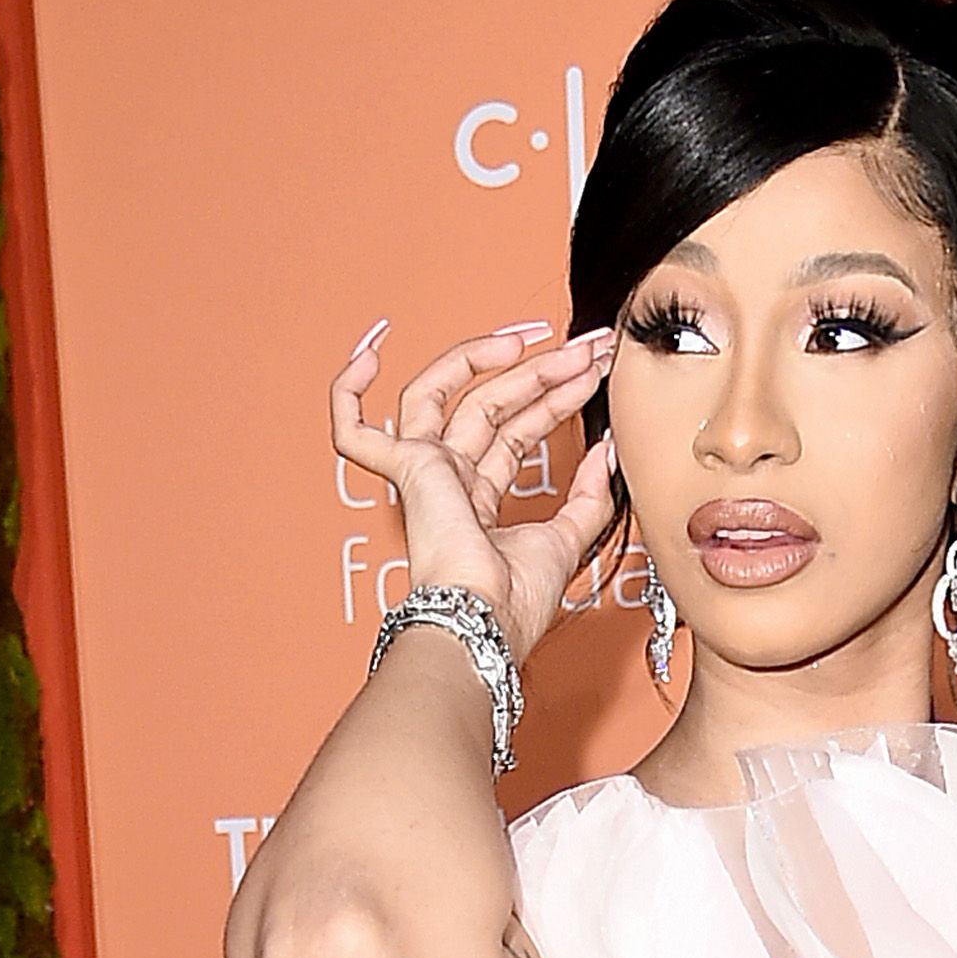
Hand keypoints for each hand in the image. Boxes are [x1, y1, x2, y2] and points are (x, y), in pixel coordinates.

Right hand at [333, 316, 621, 666]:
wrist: (487, 618)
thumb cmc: (514, 602)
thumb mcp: (568, 539)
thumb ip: (590, 496)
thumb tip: (608, 450)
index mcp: (478, 500)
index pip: (517, 429)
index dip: (556, 395)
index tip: (593, 371)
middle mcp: (448, 481)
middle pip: (493, 403)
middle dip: (544, 370)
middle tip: (590, 349)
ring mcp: (423, 472)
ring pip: (448, 394)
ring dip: (492, 359)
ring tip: (539, 340)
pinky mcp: (405, 469)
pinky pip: (353, 430)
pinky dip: (348, 391)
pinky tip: (372, 353)